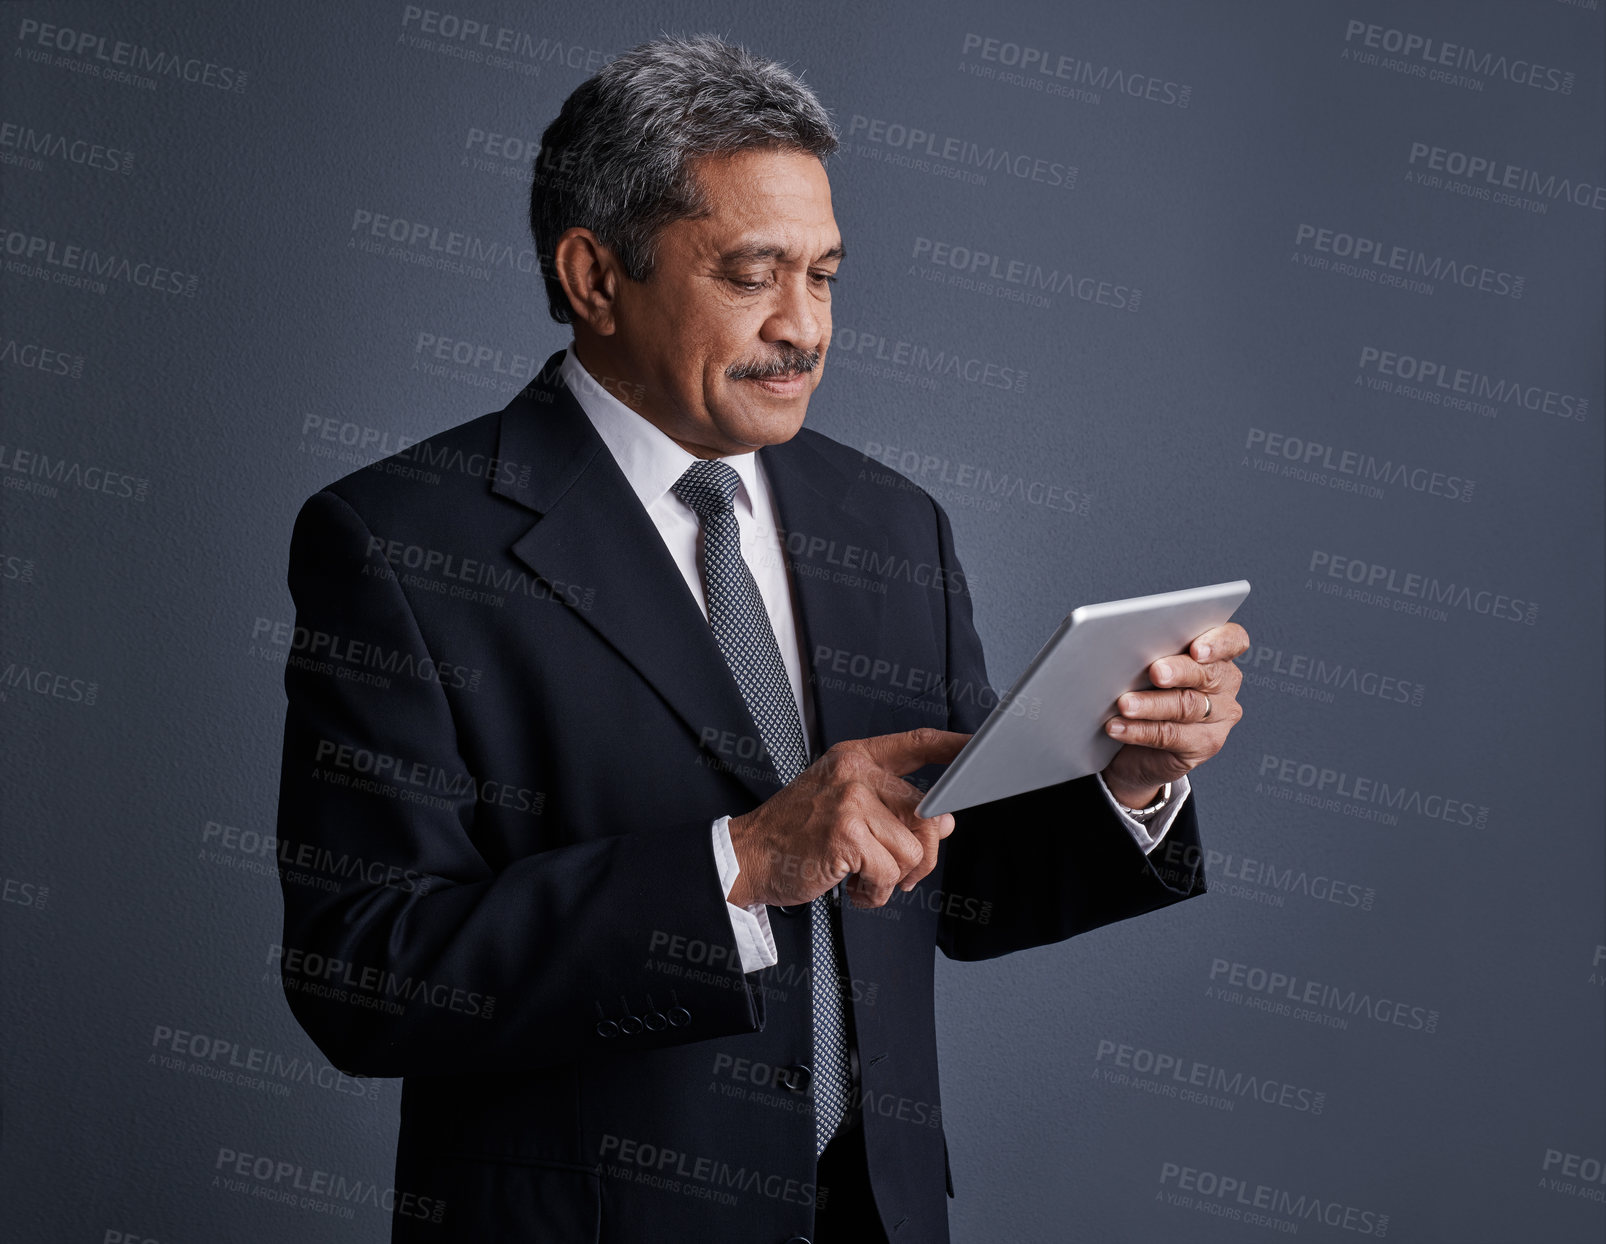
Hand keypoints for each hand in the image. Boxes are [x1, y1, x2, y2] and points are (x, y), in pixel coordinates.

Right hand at [726, 728, 969, 909]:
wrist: (747, 856)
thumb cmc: (794, 834)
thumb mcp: (843, 806)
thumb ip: (892, 807)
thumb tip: (944, 823)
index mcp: (856, 757)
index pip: (918, 743)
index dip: (954, 747)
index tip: (981, 748)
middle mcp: (855, 772)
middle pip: (925, 814)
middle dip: (919, 856)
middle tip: (892, 871)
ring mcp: (850, 801)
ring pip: (912, 850)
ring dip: (892, 879)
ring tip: (860, 877)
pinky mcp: (845, 834)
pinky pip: (890, 873)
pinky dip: (874, 893)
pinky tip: (851, 887)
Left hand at [1100, 623, 1248, 807]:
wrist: (1130, 746)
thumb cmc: (1141, 693)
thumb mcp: (1147, 668)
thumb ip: (1151, 654)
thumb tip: (1128, 647)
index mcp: (1217, 655)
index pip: (1233, 640)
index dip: (1218, 643)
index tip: (1196, 649)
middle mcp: (1225, 684)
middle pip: (1208, 674)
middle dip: (1178, 672)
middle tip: (1155, 673)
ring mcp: (1220, 716)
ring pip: (1187, 706)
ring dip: (1151, 704)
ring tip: (1124, 704)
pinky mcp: (1206, 744)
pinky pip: (1172, 735)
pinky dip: (1140, 730)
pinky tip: (1119, 727)